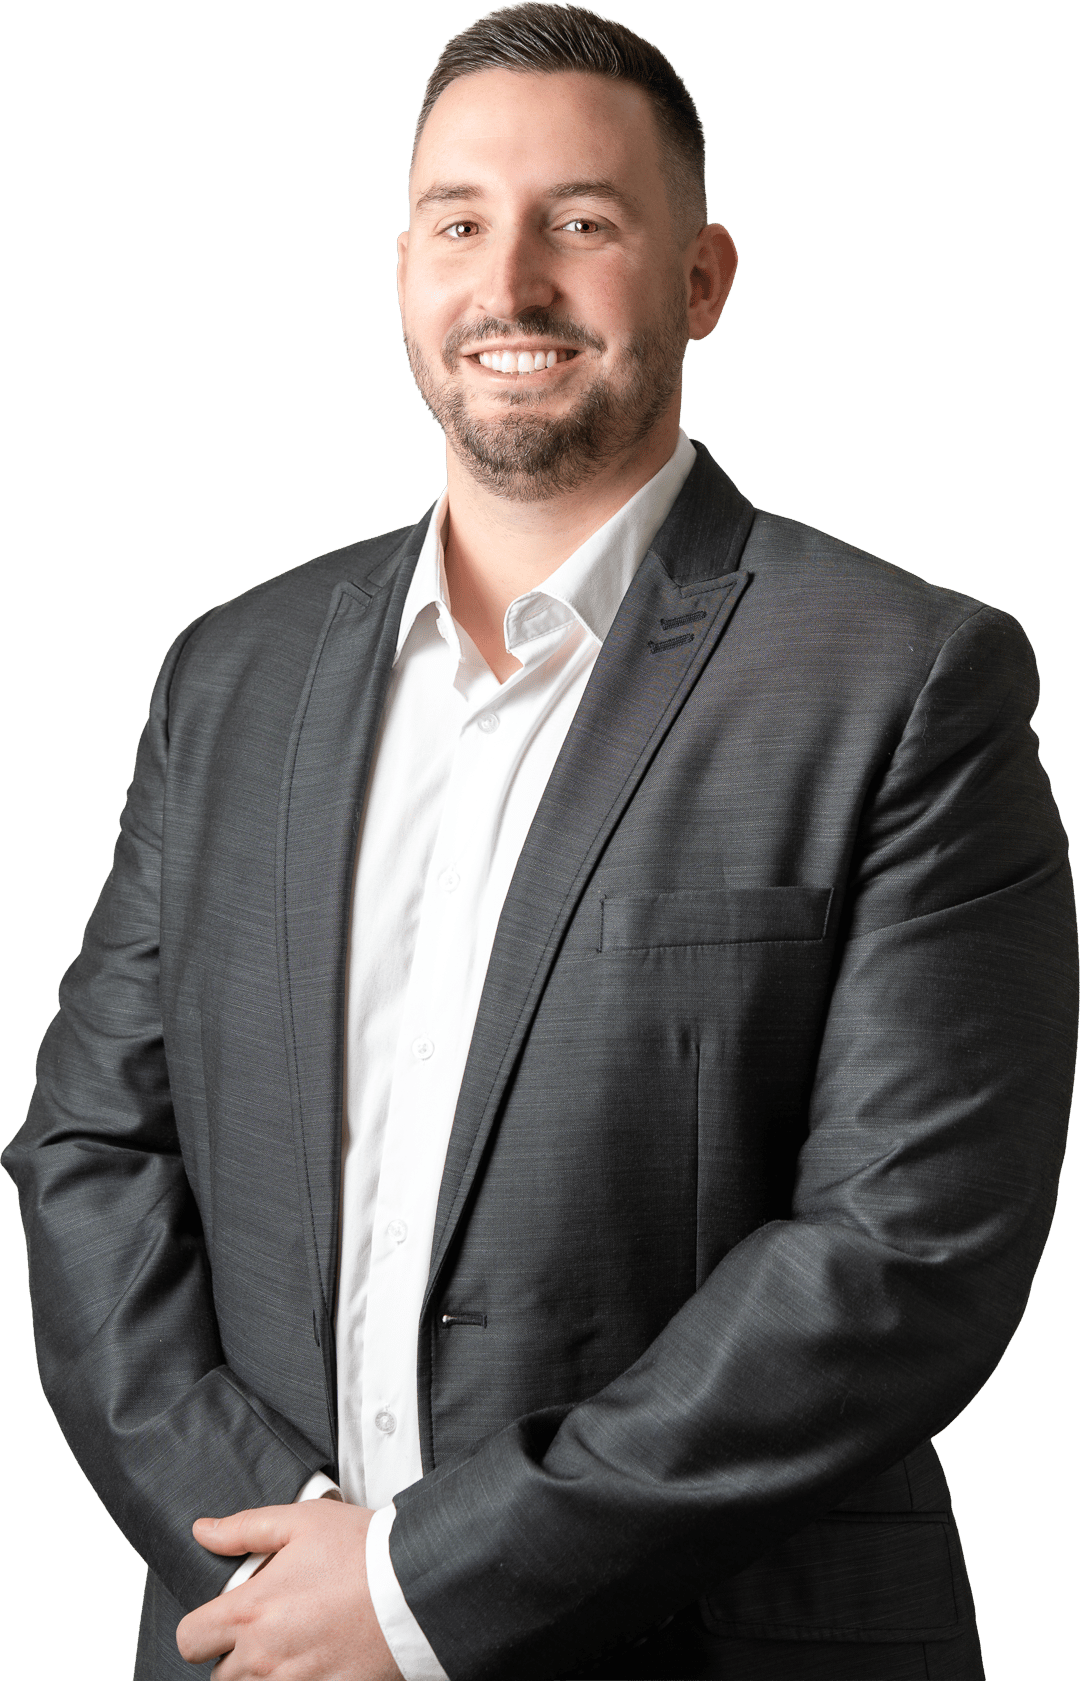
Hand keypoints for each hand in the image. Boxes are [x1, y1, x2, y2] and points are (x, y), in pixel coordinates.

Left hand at [176, 1501, 403, 1678]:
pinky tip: (318, 1658)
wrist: (416, 1587)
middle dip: (235, 1654)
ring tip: (296, 1642)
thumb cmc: (360, 1549)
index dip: (201, 1629)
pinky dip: (299, 1680)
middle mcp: (264, 1657)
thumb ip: (244, 1528)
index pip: (190, 1640)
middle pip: (220, 1676)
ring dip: (265, 1672)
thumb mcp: (301, 1521)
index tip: (221, 1619)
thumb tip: (202, 1531)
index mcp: (250, 1612)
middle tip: (268, 1627)